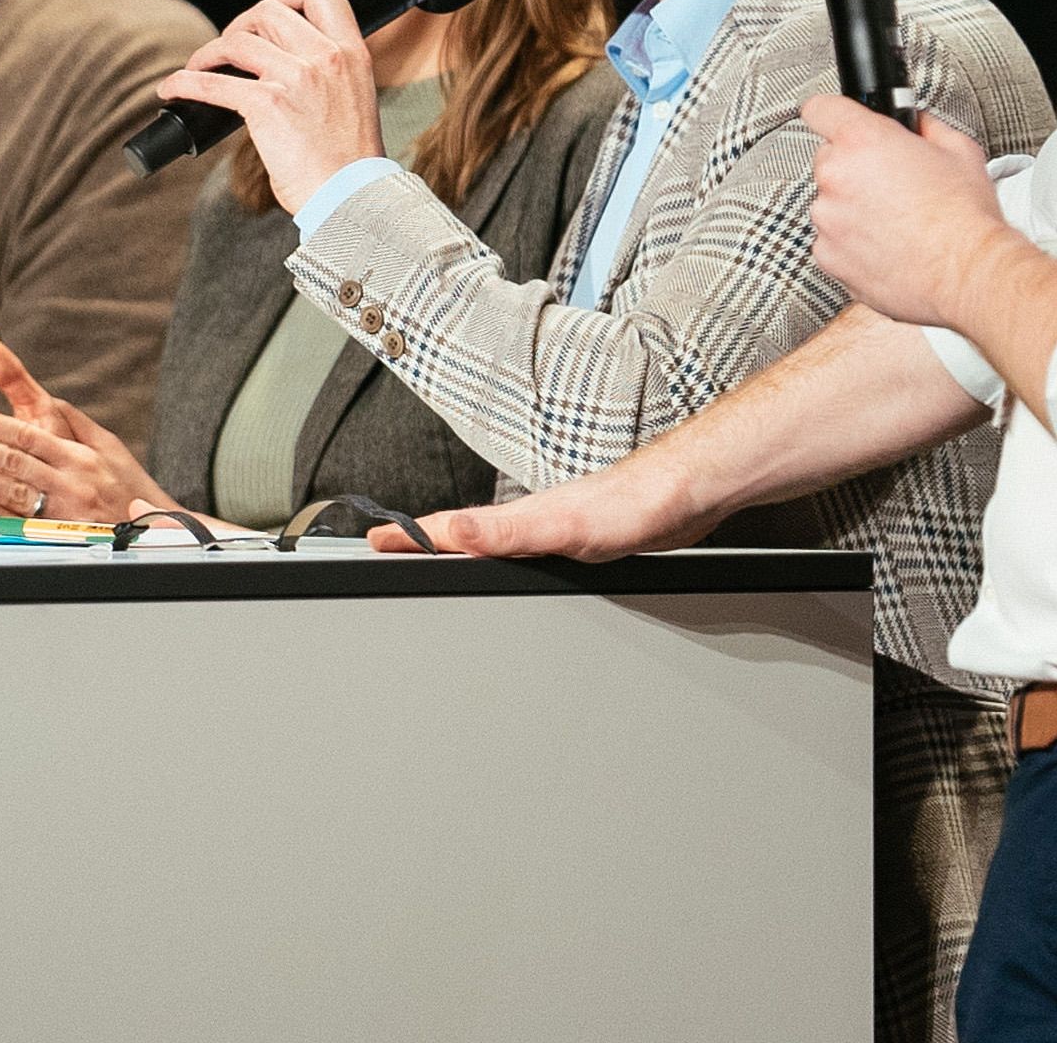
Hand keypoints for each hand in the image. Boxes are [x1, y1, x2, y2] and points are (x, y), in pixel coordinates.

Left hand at [0, 338, 170, 522]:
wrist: (157, 535)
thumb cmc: (128, 487)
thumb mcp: (107, 445)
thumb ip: (72, 421)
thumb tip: (44, 396)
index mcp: (79, 457)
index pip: (26, 435)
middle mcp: (71, 483)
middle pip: (12, 460)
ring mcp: (64, 514)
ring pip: (10, 491)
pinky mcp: (59, 539)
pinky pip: (19, 527)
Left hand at [154, 0, 380, 215]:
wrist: (353, 198)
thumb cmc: (349, 160)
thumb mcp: (355, 97)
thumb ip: (328, 71)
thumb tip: (281, 58)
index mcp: (352, 53)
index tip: (269, 11)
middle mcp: (326, 57)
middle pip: (268, 10)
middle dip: (239, 25)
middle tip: (228, 49)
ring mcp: (297, 78)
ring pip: (236, 41)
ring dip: (208, 53)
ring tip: (198, 69)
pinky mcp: (267, 105)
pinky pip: (211, 83)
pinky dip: (183, 83)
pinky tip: (172, 90)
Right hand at [368, 461, 713, 560]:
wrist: (684, 494)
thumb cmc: (633, 504)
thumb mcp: (559, 527)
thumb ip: (505, 532)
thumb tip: (454, 532)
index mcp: (516, 521)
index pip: (448, 529)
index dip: (408, 536)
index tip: (372, 540)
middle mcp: (529, 522)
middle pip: (464, 533)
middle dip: (423, 541)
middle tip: (391, 546)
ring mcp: (553, 530)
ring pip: (496, 541)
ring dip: (462, 546)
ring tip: (436, 554)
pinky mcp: (580, 539)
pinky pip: (527, 550)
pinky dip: (505, 555)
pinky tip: (516, 561)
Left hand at [801, 95, 1010, 330]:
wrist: (968, 273)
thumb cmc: (965, 216)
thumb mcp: (958, 149)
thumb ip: (924, 126)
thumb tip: (913, 122)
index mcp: (862, 141)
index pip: (821, 109)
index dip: (834, 114)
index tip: (838, 121)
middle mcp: (836, 177)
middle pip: (830, 160)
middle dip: (855, 168)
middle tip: (893, 185)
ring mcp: (828, 218)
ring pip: (831, 203)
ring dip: (854, 209)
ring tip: (897, 222)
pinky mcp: (827, 255)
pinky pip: (833, 240)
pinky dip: (853, 242)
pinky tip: (889, 245)